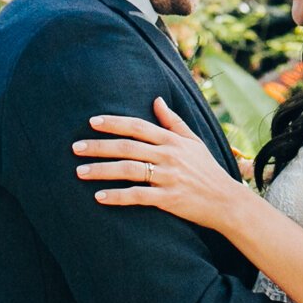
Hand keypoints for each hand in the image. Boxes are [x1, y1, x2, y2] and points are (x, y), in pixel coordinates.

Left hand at [77, 99, 242, 231]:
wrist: (227, 201)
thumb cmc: (208, 171)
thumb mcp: (194, 142)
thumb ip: (173, 122)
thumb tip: (156, 100)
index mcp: (172, 140)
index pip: (138, 126)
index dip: (114, 123)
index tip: (92, 122)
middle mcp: (168, 155)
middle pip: (127, 147)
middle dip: (99, 146)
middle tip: (75, 147)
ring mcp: (168, 177)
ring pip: (128, 169)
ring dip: (101, 170)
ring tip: (79, 172)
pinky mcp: (168, 198)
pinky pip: (137, 196)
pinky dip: (117, 196)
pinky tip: (99, 197)